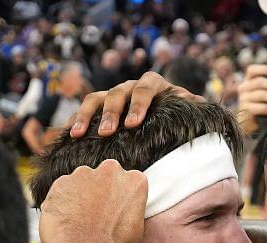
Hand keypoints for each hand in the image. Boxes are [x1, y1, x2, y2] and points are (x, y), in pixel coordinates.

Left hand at [39, 159, 146, 242]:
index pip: (127, 182)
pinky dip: (61, 203)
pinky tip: (64, 221)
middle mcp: (110, 171)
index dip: (118, 198)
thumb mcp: (134, 233)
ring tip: (77, 221)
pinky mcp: (61, 182)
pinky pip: (61, 191)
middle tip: (94, 215)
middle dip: (99, 191)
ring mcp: (83, 174)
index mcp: (135, 180)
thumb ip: (128, 215)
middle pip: (104, 177)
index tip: (112, 210)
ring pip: (80, 181)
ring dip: (79, 196)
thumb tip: (122, 224)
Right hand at [69, 72, 203, 137]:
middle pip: (116, 94)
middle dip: (110, 113)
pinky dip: (73, 121)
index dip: (137, 105)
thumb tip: (200, 105)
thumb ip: (191, 104)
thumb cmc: (175, 111)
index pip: (143, 90)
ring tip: (77, 134)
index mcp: (151, 83)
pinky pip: (82, 111)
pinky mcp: (98, 106)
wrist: (162, 110)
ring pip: (94, 99)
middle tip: (106, 132)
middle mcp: (129, 86)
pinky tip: (66, 136)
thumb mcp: (184, 106)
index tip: (132, 124)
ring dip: (84, 116)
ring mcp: (111, 95)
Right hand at [237, 64, 266, 134]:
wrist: (254, 121)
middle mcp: (244, 88)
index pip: (252, 70)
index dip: (263, 69)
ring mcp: (243, 99)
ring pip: (259, 94)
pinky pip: (255, 107)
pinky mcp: (244, 110)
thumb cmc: (264, 103)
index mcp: (249, 80)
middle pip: (258, 81)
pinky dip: (265, 108)